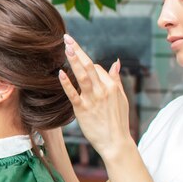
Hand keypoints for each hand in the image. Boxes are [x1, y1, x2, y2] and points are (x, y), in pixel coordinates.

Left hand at [58, 34, 132, 159]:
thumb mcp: (121, 98)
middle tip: (67, 38)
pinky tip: (61, 73)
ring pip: (82, 75)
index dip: (87, 65)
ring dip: (74, 60)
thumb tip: (116, 62)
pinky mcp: (82, 110)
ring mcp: (92, 99)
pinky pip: (73, 94)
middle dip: (78, 50)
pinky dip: (67, 83)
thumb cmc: (118, 121)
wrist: (115, 143)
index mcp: (111, 86)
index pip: (97, 68)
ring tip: (66, 47)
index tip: (78, 65)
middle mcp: (102, 90)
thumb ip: (116, 79)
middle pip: (89, 65)